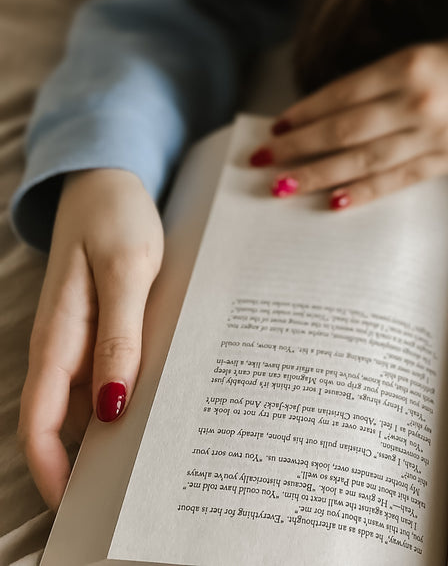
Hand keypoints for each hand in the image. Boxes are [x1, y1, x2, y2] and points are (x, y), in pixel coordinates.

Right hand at [19, 169, 163, 509]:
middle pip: (69, 423)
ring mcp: (80, 336)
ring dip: (121, 427)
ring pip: (94, 399)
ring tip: (169, 450)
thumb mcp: (127, 268)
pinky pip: (112, 369)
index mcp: (56, 337)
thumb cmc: (115, 215)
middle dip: (94, 461)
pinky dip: (135, 388)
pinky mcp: (102, 324)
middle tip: (142, 487)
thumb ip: (119, 334)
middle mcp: (63, 345)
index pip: (40, 423)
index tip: (80, 505)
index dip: (52, 471)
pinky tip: (173, 395)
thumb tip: (113, 407)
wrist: (109, 175)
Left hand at [250, 28, 447, 209]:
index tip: (275, 129)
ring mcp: (436, 132)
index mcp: (408, 64)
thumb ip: (377, 83)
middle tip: (262, 163)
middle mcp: (420, 99)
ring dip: (320, 174)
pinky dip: (364, 192)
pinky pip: (398, 180)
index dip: (306, 113)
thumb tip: (320, 116)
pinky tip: (334, 201)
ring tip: (284, 187)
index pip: (343, 93)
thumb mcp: (419, 56)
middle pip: (346, 129)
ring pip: (365, 159)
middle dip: (300, 148)